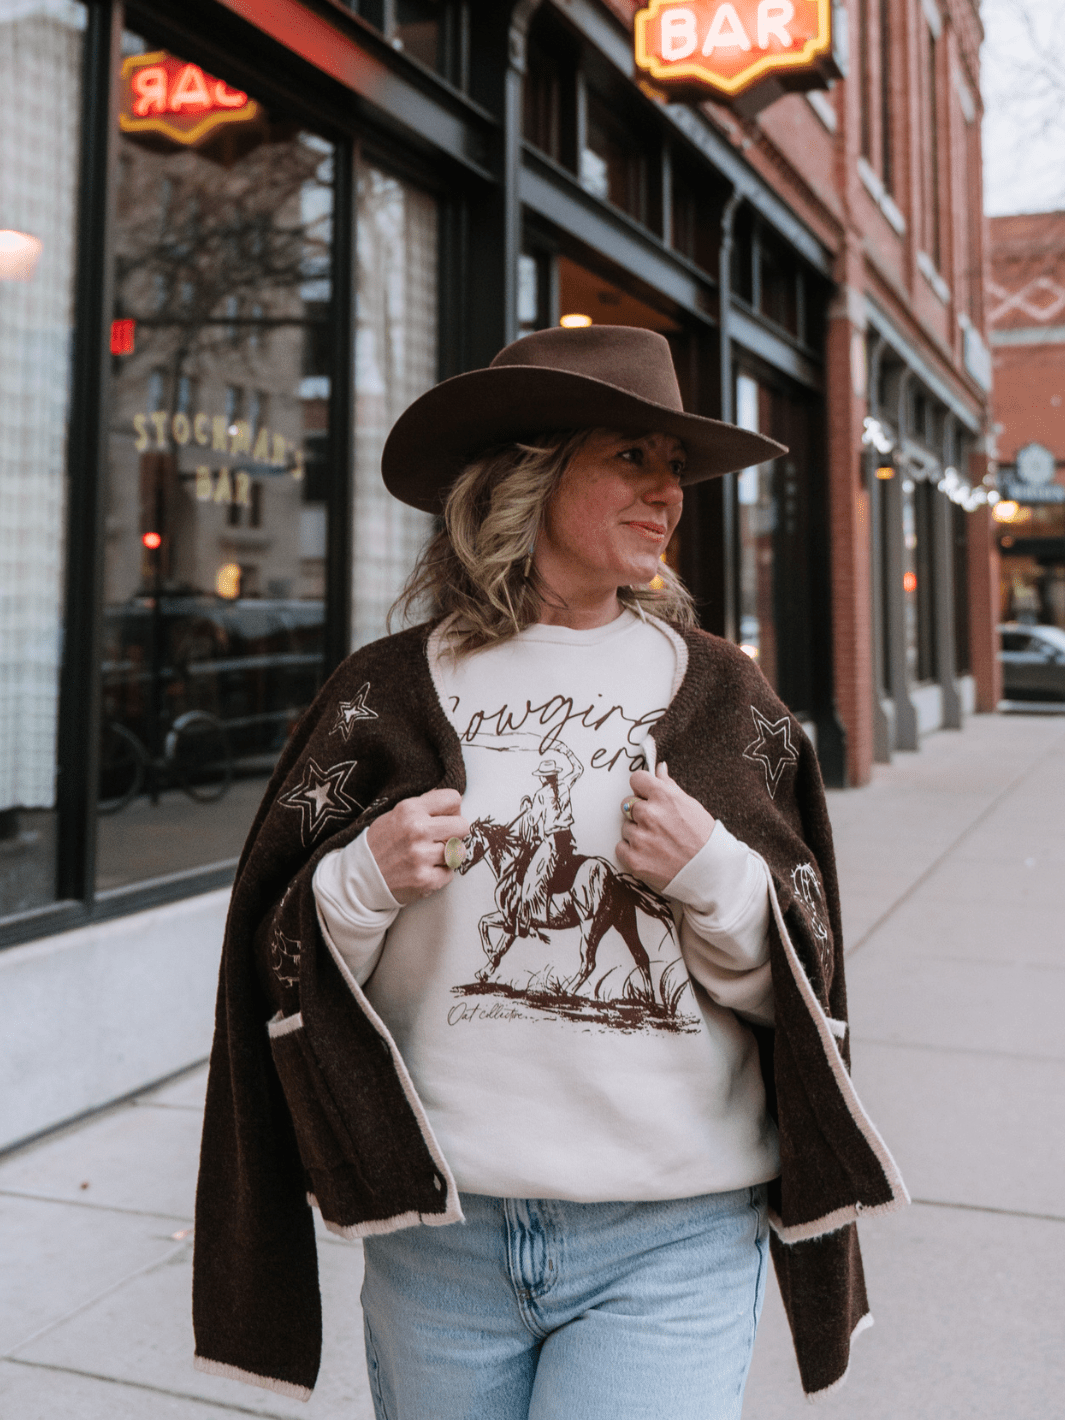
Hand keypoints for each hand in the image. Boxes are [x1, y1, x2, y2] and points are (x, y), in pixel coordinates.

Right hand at [365, 789, 468, 904]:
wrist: (359, 876)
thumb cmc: (381, 843)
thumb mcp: (396, 814)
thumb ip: (424, 805)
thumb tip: (454, 798)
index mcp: (410, 810)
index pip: (453, 799)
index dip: (451, 810)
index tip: (443, 819)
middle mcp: (417, 830)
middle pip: (463, 825)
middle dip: (454, 832)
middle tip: (440, 839)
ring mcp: (421, 856)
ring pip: (459, 851)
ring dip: (448, 855)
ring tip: (430, 856)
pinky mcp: (425, 879)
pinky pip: (451, 873)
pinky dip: (440, 873)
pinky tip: (425, 870)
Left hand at [615, 762, 714, 892]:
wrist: (710, 873)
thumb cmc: (703, 838)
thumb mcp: (690, 805)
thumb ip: (669, 786)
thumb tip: (659, 767)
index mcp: (664, 797)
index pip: (636, 779)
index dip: (642, 788)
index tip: (647, 796)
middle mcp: (649, 814)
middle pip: (627, 803)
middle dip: (639, 812)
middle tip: (656, 825)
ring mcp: (640, 838)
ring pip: (625, 827)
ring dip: (637, 833)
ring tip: (658, 843)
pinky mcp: (633, 859)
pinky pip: (621, 847)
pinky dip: (631, 851)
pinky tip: (650, 855)